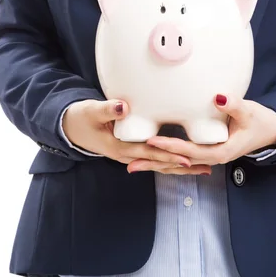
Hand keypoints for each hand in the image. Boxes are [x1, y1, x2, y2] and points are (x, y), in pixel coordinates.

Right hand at [63, 99, 207, 172]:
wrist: (71, 127)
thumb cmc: (82, 118)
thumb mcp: (92, 111)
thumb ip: (108, 109)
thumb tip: (123, 107)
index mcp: (120, 147)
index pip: (149, 154)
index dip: (167, 156)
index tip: (186, 158)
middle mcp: (127, 155)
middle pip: (159, 164)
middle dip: (181, 166)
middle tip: (204, 166)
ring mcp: (131, 155)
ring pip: (159, 165)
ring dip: (180, 168)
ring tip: (203, 169)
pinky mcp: (133, 151)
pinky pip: (155, 160)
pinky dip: (171, 163)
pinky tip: (186, 163)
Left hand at [127, 94, 275, 171]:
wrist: (269, 131)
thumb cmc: (259, 121)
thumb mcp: (248, 112)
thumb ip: (233, 105)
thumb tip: (218, 98)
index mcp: (221, 151)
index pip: (190, 150)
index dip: (170, 146)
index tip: (152, 141)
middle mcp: (212, 157)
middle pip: (178, 162)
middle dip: (156, 161)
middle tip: (130, 161)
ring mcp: (208, 156)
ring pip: (178, 163)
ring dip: (156, 163)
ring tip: (132, 164)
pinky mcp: (205, 151)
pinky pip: (182, 158)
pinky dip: (166, 158)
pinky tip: (151, 156)